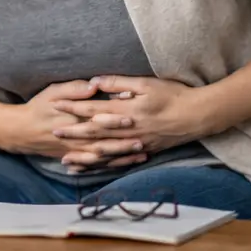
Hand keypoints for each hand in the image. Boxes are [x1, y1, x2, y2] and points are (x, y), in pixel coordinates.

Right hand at [4, 80, 147, 168]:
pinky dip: (109, 166)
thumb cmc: (38, 107)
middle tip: (143, 140)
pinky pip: (94, 164)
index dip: (115, 119)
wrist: (20, 130)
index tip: (132, 117)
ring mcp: (75, 150)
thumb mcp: (53, 91)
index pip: (97, 118)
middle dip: (124, 142)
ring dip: (122, 156)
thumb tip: (94, 85)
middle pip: (104, 140)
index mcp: (73, 118)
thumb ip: (74, 89)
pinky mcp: (73, 157)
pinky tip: (124, 165)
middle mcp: (76, 137)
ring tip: (141, 154)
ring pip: (103, 155)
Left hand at [52, 76, 210, 169]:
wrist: (198, 116)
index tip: (55, 105)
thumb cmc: (174, 95)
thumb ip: (120, 82)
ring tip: (65, 160)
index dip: (73, 107)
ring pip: (104, 151)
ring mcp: (136, 143)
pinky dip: (104, 166)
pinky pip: (119, 161)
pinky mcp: (143, 151)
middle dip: (72, 133)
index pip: (93, 108)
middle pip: (94, 132)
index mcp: (127, 109)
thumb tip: (96, 81)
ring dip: (84, 156)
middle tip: (52, 133)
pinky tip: (92, 169)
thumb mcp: (147, 83)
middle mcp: (128, 129)